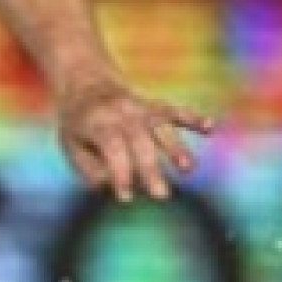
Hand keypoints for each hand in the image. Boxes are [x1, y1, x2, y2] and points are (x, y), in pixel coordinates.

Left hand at [56, 72, 211, 202]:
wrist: (86, 84)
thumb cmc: (78, 125)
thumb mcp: (71, 147)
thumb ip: (90, 169)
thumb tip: (112, 186)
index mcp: (96, 123)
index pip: (112, 150)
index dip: (120, 174)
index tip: (126, 198)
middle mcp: (121, 113)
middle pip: (140, 143)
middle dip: (151, 170)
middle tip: (161, 196)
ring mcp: (141, 107)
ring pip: (161, 127)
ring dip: (176, 148)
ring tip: (188, 169)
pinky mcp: (156, 106)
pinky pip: (176, 111)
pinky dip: (193, 118)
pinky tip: (210, 128)